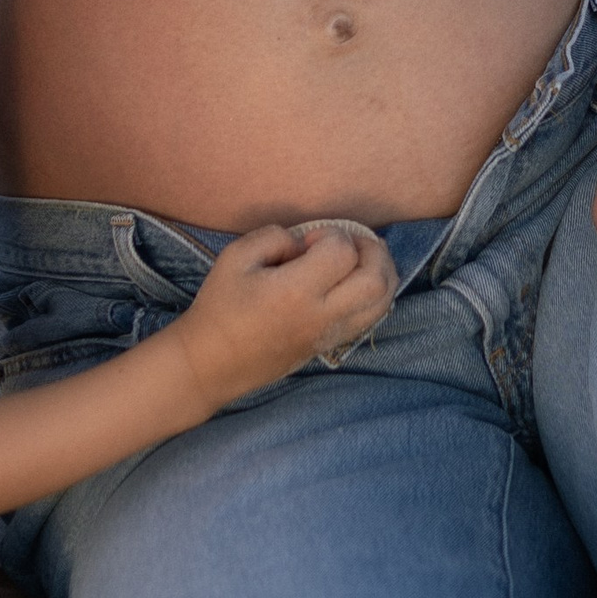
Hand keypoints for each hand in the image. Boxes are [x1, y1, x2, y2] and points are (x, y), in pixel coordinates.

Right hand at [174, 222, 396, 402]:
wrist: (213, 363)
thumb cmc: (220, 308)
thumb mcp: (234, 258)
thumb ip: (273, 237)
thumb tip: (304, 243)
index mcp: (295, 292)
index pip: (342, 253)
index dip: (331, 234)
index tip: (308, 240)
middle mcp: (321, 316)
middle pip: (376, 279)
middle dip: (372, 250)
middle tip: (350, 241)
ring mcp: (330, 335)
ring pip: (383, 302)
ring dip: (383, 272)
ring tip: (365, 256)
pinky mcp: (331, 345)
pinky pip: (371, 319)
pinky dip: (376, 295)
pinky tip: (359, 282)